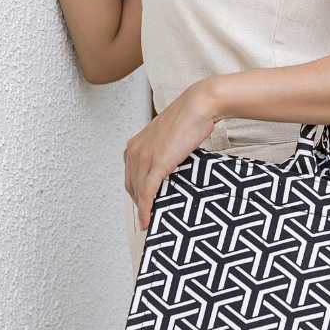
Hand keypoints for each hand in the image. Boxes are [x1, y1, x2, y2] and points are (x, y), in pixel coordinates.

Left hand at [125, 79, 220, 229]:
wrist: (198, 106)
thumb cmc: (189, 118)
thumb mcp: (169, 135)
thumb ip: (163, 150)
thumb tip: (170, 162)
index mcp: (136, 143)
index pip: (130, 175)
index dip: (136, 192)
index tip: (143, 204)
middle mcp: (135, 151)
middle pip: (131, 186)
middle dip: (139, 203)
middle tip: (149, 216)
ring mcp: (144, 158)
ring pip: (138, 192)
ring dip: (143, 210)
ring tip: (150, 223)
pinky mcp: (157, 165)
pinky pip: (147, 193)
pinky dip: (146, 210)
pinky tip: (148, 221)